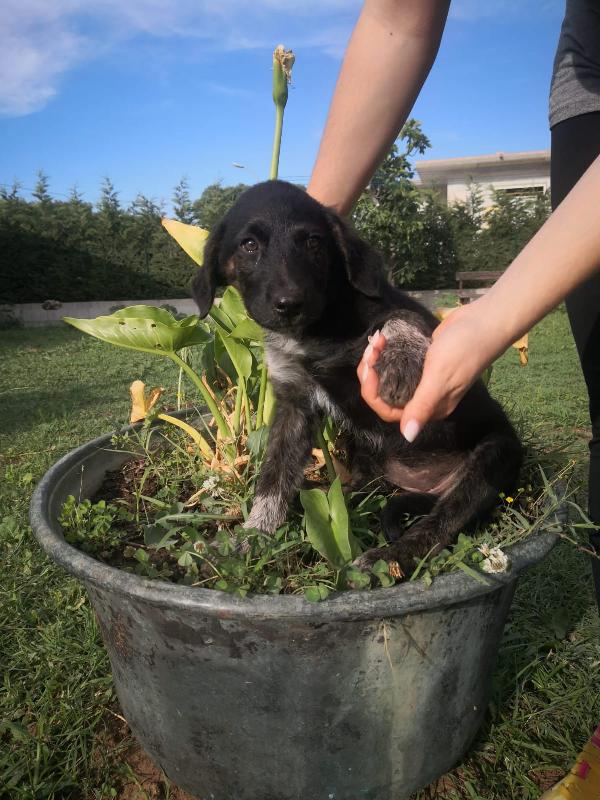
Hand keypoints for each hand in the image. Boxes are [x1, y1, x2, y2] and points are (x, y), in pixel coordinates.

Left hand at [357, 304, 497, 439]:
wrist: (486, 321)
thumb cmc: (465, 349)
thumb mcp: (441, 377)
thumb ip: (422, 406)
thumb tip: (408, 437)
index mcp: (431, 407)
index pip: (390, 411)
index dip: (373, 394)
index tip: (370, 369)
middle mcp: (427, 396)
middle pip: (387, 395)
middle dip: (372, 375)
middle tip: (372, 349)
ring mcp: (425, 378)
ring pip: (391, 378)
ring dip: (378, 361)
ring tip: (378, 341)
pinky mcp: (425, 361)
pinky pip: (398, 363)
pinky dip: (388, 353)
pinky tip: (385, 340)